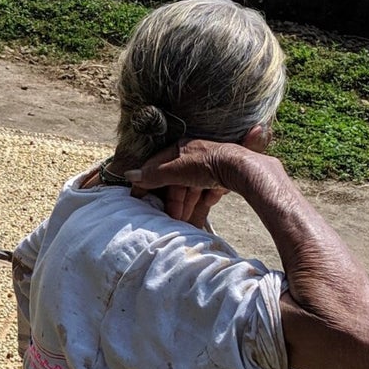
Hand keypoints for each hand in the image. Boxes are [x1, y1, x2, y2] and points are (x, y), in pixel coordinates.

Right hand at [127, 139, 268, 225]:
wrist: (240, 168)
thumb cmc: (205, 164)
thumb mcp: (175, 170)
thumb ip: (153, 174)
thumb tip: (129, 175)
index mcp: (180, 148)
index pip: (157, 165)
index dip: (147, 182)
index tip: (139, 198)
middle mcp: (193, 156)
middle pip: (175, 180)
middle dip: (171, 200)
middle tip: (168, 216)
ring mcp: (208, 168)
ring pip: (190, 189)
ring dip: (185, 205)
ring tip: (182, 221)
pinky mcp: (221, 179)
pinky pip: (206, 192)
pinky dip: (201, 204)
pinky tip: (198, 215)